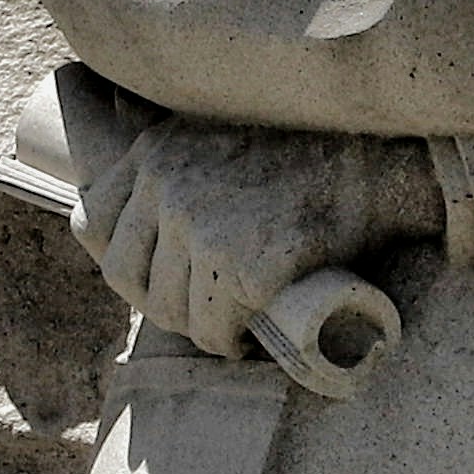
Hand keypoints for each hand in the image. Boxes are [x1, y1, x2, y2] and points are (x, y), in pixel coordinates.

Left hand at [76, 105, 400, 358]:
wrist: (381, 160)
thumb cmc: (309, 150)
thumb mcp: (221, 131)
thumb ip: (180, 161)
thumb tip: (144, 208)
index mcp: (156, 149)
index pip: (93, 223)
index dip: (126, 258)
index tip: (161, 273)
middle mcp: (168, 184)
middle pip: (126, 275)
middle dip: (161, 302)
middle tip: (202, 309)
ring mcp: (203, 225)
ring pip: (172, 310)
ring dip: (199, 328)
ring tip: (231, 323)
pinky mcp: (244, 266)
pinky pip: (214, 330)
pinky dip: (231, 342)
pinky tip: (251, 336)